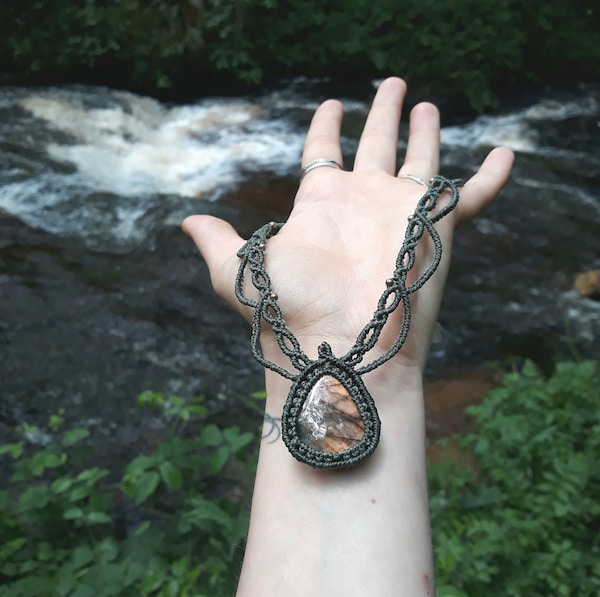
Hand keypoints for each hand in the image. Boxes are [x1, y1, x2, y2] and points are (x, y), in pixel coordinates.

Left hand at [183, 77, 512, 374]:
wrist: (339, 351)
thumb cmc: (289, 313)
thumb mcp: (239, 271)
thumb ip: (218, 241)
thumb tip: (185, 222)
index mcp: (321, 204)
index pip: (324, 150)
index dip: (327, 124)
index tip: (331, 104)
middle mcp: (363, 203)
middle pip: (375, 143)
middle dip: (382, 114)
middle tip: (391, 86)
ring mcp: (401, 212)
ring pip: (421, 159)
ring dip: (426, 133)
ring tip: (426, 104)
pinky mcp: (437, 226)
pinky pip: (473, 196)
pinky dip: (491, 179)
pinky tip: (507, 155)